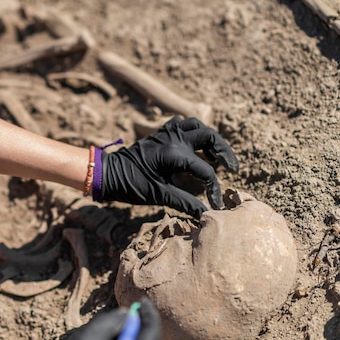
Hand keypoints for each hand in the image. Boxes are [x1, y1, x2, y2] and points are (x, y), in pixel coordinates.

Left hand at [99, 116, 238, 217]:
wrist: (107, 173)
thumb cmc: (131, 185)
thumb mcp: (159, 196)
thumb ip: (185, 203)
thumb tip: (206, 214)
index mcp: (175, 155)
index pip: (206, 171)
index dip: (214, 189)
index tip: (216, 204)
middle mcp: (173, 139)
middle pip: (209, 136)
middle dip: (224, 152)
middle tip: (231, 168)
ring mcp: (166, 133)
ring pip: (196, 125)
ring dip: (209, 138)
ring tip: (215, 156)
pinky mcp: (160, 133)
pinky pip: (181, 124)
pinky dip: (192, 131)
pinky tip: (195, 147)